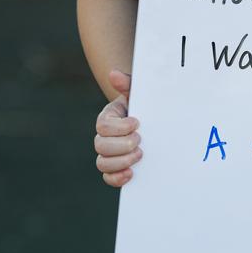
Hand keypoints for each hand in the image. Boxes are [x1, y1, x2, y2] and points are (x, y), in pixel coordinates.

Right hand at [94, 69, 141, 185]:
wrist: (150, 120)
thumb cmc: (142, 105)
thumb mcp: (137, 93)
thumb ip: (127, 84)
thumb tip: (113, 73)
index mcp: (107, 118)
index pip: (103, 125)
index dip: (119, 127)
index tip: (137, 123)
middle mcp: (104, 137)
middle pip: (100, 146)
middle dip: (122, 145)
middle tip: (140, 140)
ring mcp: (108, 154)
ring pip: (102, 163)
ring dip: (121, 161)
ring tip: (140, 155)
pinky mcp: (115, 168)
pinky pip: (108, 178)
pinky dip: (117, 178)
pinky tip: (131, 173)